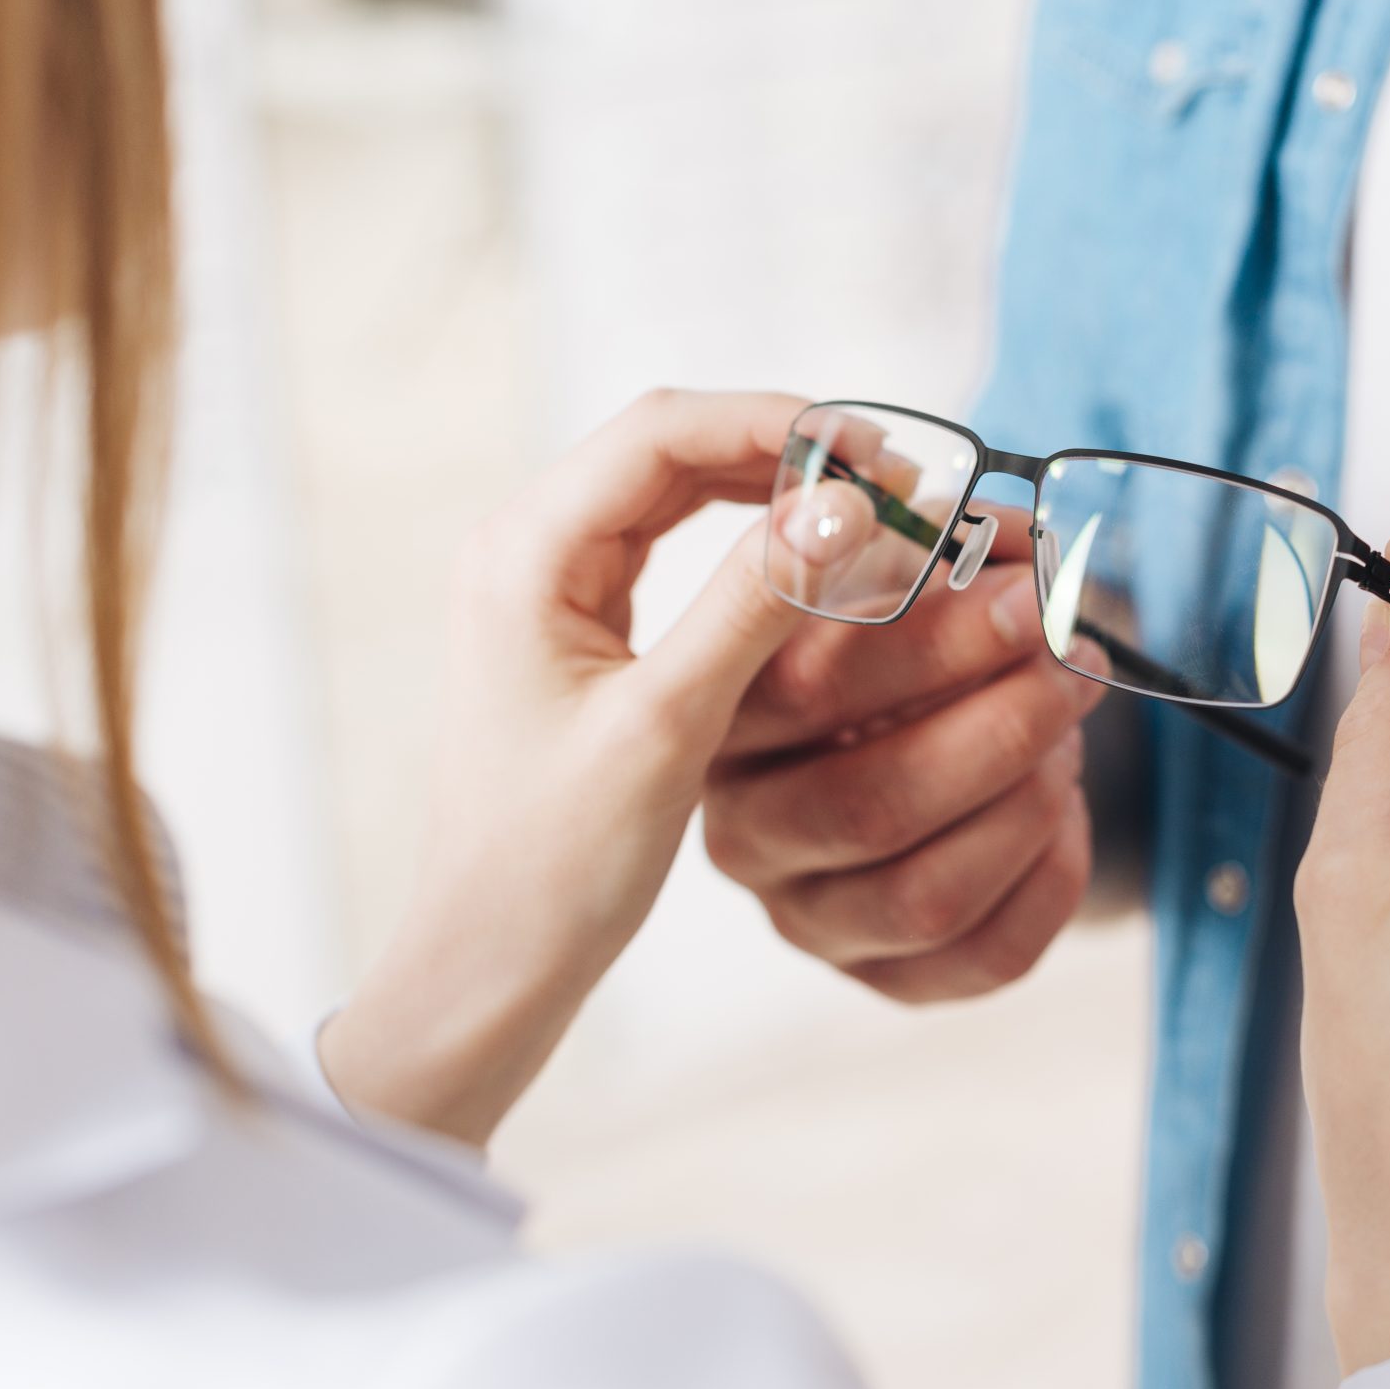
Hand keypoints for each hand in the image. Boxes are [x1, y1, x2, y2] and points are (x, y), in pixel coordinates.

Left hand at [320, 390, 821, 1143]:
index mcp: (524, 555)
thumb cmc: (553, 864)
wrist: (489, 962)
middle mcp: (528, 551)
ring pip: (678, 493)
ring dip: (776, 492)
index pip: (663, 431)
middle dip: (789, 451)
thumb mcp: (667, 729)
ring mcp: (553, 590)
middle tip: (900, 487)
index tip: (882, 460)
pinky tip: (817, 564)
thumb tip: (846, 509)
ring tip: (876, 516)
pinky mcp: (583, 634)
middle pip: (672, 446)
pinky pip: (676, 551)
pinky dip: (751, 544)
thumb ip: (751, 605)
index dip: (780, 426)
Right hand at [701, 492, 1101, 1004]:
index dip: (930, 640)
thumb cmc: (895, 658)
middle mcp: (746, 834)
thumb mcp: (902, 586)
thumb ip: (948, 553)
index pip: (807, 689)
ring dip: (1026, 802)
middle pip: (871, 803)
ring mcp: (811, 920)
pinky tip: (1065, 809)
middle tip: (1073, 659)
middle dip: (999, 726)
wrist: (910, 752)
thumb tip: (1017, 544)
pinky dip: (1050, 877)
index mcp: (722, 719)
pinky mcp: (888, 980)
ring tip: (1068, 733)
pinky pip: (985, 956)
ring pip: (927, 893)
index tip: (1025, 592)